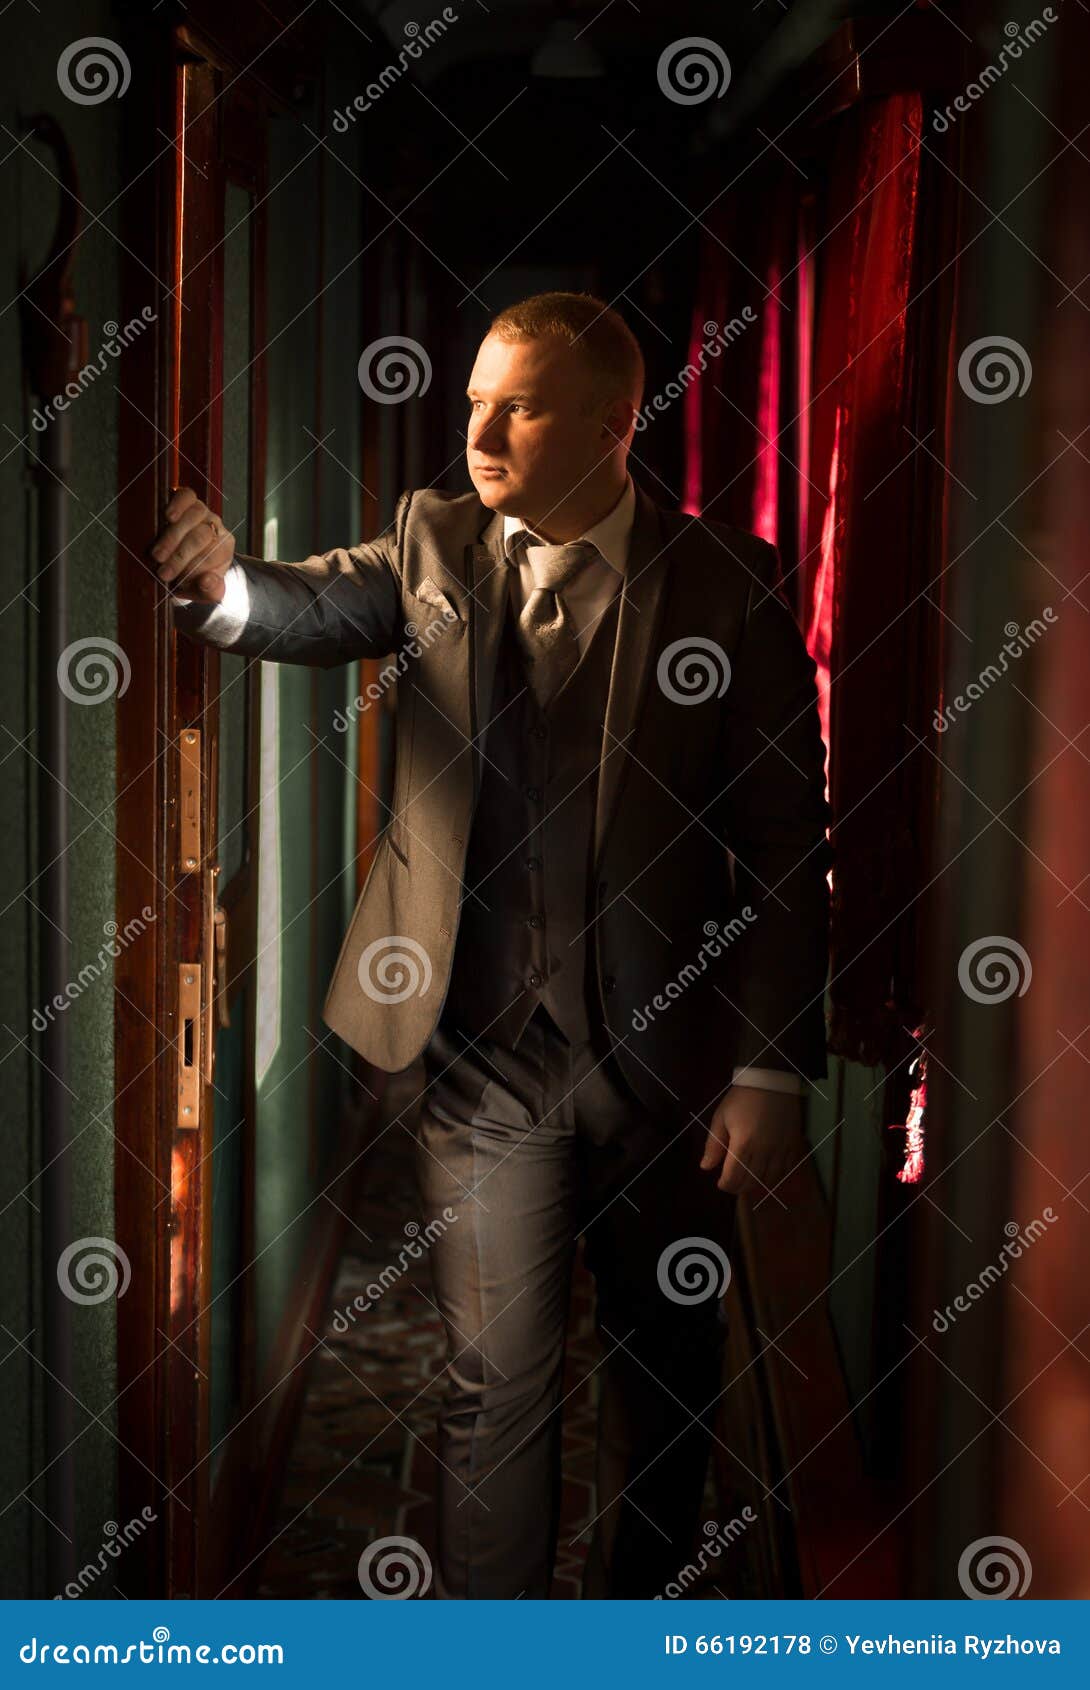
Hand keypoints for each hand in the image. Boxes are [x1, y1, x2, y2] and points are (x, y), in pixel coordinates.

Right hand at [149, 486, 235, 601]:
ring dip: (173, 536)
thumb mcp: (204, 592)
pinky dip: (178, 504)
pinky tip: (168, 516)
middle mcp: (215, 526)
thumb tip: (207, 581)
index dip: (192, 568)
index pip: (212, 554)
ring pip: (194, 515)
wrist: (177, 564)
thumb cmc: (191, 578)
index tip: (174, 581)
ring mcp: (201, 511)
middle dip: (180, 557)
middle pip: (202, 536)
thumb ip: (211, 591)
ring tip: (157, 555)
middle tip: (162, 573)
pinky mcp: (186, 500)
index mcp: (224, 547)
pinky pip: (186, 495)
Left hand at [700, 1085, 805, 1196]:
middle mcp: (764, 1151)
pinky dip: (776, 1175)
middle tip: (733, 1182)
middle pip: (751, 1182)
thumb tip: (706, 1167)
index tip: (721, 1182)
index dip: (726, 1185)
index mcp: (743, 1145)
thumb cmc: (741, 1098)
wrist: (770, 1080)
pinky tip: (767, 1170)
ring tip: (748, 1177)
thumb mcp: (721, 1118)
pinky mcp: (793, 1145)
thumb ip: (713, 1145)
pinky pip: (786, 1170)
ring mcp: (781, 1150)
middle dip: (739, 1187)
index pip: (734, 1178)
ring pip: (770, 1180)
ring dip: (757, 1183)